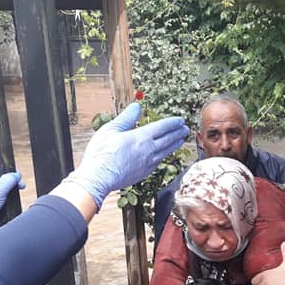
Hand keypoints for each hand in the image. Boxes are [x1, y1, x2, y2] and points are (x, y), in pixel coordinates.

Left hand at [0, 155, 23, 240]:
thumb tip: (17, 175)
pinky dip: (9, 191)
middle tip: (17, 178)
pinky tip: (14, 194)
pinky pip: (2, 190)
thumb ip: (10, 179)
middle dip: (11, 173)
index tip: (8, 160)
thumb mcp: (0, 188)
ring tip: (19, 187)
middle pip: (0, 169)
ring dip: (11, 183)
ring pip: (2, 180)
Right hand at [67, 102, 187, 208]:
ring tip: (180, 140)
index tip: (180, 120)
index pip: (162, 127)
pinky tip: (165, 155)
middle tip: (185, 129)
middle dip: (178, 133)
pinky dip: (165, 156)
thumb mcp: (111, 129)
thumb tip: (137, 106)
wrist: (98, 177)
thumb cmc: (101, 153)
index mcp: (141, 137)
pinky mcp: (144, 173)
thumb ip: (126, 118)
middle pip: (168, 139)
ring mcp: (148, 163)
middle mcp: (148, 150)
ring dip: (175, 144)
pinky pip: (159, 162)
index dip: (173, 123)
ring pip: (166, 152)